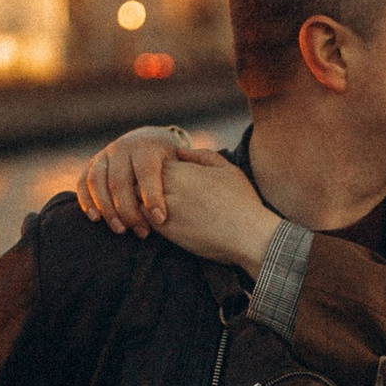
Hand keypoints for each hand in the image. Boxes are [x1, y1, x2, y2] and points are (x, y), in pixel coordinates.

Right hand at [75, 125, 211, 234]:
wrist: (150, 141)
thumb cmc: (172, 161)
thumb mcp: (184, 161)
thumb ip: (190, 172)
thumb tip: (203, 187)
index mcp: (148, 146)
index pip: (146, 172)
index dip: (152, 196)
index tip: (160, 219)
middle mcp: (124, 147)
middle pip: (120, 180)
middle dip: (130, 210)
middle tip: (142, 232)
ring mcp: (105, 155)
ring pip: (99, 182)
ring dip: (108, 208)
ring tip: (121, 230)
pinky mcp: (93, 164)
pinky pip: (84, 182)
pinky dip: (87, 200)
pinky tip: (96, 218)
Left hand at [151, 152, 281, 272]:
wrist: (248, 235)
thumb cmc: (241, 201)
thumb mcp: (227, 169)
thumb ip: (201, 156)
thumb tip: (179, 151)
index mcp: (181, 169)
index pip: (151, 164)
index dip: (155, 172)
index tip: (165, 180)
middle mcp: (169, 187)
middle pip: (139, 182)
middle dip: (144, 188)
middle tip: (156, 197)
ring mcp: (165, 209)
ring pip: (138, 202)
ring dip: (143, 205)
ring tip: (158, 210)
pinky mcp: (166, 231)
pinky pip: (145, 222)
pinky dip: (148, 221)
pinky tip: (164, 224)